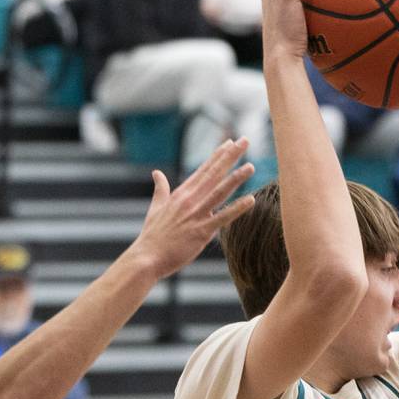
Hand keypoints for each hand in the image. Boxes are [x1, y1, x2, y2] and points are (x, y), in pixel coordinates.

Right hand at [129, 137, 255, 278]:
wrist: (147, 257)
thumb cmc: (153, 236)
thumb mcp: (156, 207)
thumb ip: (160, 189)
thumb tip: (156, 173)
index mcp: (181, 194)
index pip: (203, 170)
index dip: (218, 156)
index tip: (229, 143)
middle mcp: (190, 200)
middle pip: (214, 174)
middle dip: (230, 157)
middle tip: (245, 141)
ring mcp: (196, 215)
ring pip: (220, 192)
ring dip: (236, 179)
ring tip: (251, 166)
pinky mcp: (201, 232)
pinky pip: (222, 218)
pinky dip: (236, 209)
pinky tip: (250, 200)